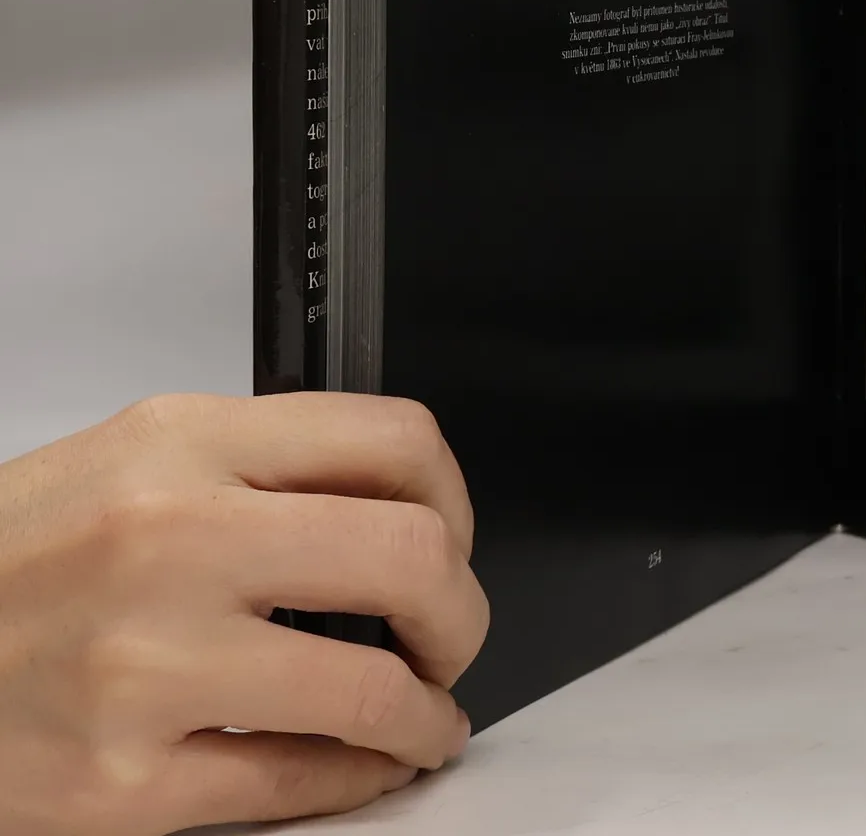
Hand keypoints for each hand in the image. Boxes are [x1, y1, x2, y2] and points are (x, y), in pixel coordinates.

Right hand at [0, 393, 487, 834]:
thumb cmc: (7, 563)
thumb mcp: (130, 462)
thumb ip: (257, 467)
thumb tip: (390, 500)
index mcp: (183, 445)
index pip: (392, 440)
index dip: (453, 497)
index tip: (453, 534)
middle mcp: (173, 541)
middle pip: (408, 556)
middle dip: (461, 609)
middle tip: (452, 634)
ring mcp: (149, 665)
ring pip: (369, 689)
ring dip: (426, 712)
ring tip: (425, 716)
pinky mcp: (122, 784)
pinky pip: (292, 784)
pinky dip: (360, 779)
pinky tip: (369, 767)